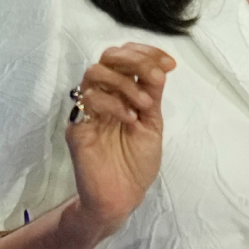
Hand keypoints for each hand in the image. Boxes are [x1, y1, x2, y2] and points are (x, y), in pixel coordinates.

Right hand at [67, 43, 172, 234]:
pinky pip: (88, 101)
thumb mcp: (152, 121)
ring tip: (145, 105)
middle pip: (107, 57)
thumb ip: (153, 93)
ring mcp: (87, 111)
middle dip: (135, 60)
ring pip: (94, 73)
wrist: (122, 195)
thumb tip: (162, 66)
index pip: (124, 56)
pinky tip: (131, 119)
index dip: (146, 52)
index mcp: (120, 93)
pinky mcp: (77, 128)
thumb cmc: (136, 161)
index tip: (170, 63)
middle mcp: (101, 97)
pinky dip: (114, 104)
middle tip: (156, 78)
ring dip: (126, 83)